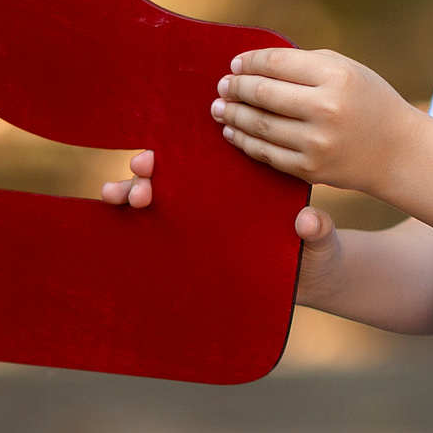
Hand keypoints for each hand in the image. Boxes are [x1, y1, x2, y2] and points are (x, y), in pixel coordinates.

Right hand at [101, 145, 336, 250]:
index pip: (203, 160)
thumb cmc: (316, 252)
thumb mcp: (319, 242)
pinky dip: (129, 223)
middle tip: (141, 174)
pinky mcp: (194, 249)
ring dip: (131, 192)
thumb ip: (316, 232)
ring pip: (156, 201)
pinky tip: (113, 220)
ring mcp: (202, 223)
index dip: (175, 153)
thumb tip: (308, 221)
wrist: (313, 279)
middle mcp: (217, 199)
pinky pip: (155, 234)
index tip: (154, 156)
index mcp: (244, 184)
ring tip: (125, 196)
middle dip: (146, 172)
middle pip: (171, 176)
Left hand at [212, 47, 412, 193]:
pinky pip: (266, 153)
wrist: (397, 151)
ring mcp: (317, 142)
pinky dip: (244, 141)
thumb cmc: (369, 102)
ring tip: (220, 107)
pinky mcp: (310, 169)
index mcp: (337, 77)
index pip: (278, 63)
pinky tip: (233, 132)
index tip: (236, 64)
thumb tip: (255, 65)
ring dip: (233, 115)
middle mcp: (326, 109)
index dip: (250, 62)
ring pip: (260, 125)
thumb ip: (306, 63)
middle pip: (263, 93)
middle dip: (236, 87)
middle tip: (223, 85)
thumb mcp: (349, 70)